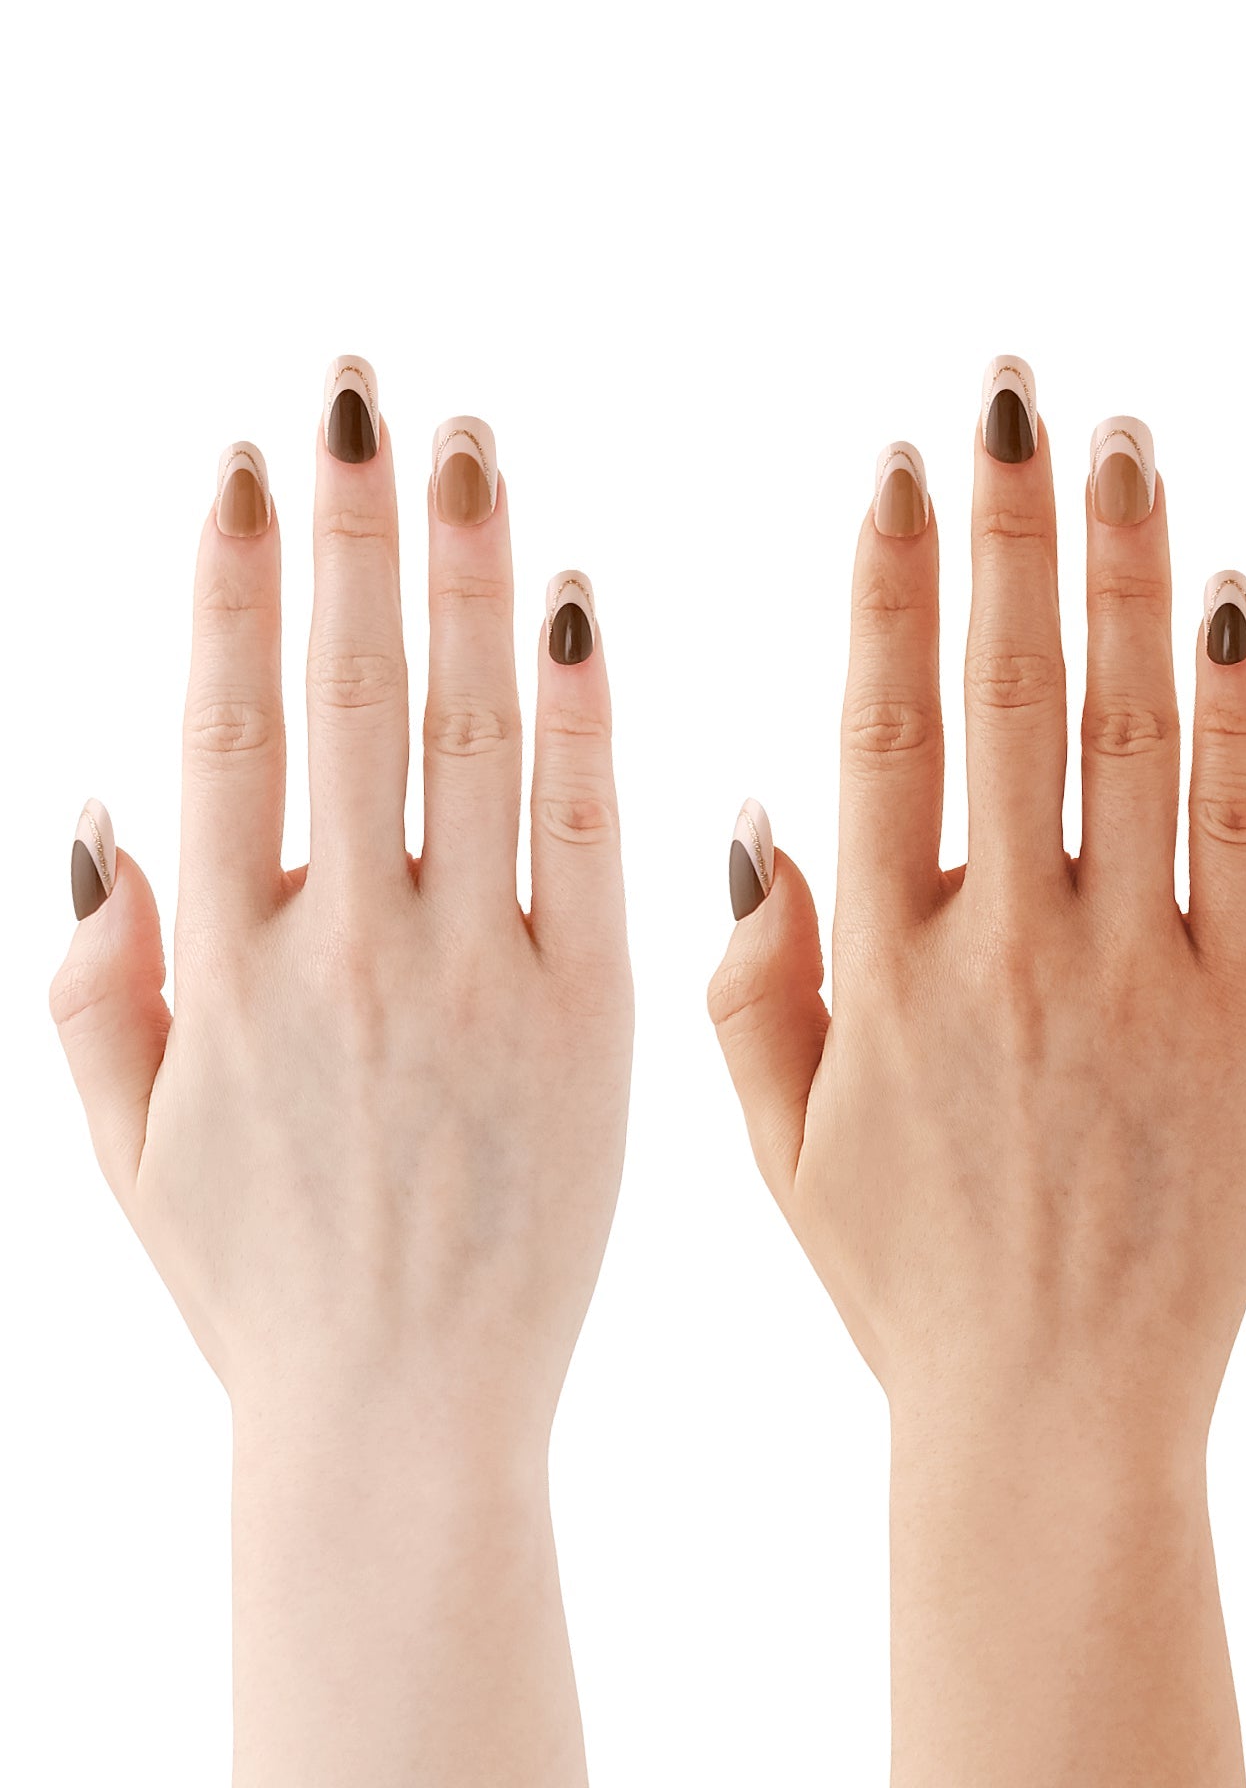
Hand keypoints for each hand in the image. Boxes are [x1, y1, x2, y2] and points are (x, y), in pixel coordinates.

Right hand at [50, 361, 631, 1786]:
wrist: (402, 1417)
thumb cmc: (263, 1282)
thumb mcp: (128, 1143)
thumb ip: (94, 974)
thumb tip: (93, 800)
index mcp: (220, 967)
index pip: (225, 725)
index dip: (233, 582)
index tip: (251, 460)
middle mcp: (342, 949)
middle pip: (345, 695)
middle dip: (352, 531)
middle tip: (365, 390)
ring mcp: (474, 977)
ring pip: (470, 739)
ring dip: (469, 581)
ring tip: (471, 451)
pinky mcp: (591, 1018)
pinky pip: (589, 839)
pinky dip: (585, 719)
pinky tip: (582, 605)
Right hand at [710, 362, 1245, 1785]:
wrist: (1059, 1427)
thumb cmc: (910, 1288)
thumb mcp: (780, 1148)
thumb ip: (755, 976)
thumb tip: (755, 804)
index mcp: (878, 971)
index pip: (882, 726)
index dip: (891, 583)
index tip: (906, 464)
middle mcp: (1003, 951)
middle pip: (1009, 693)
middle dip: (1008, 526)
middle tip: (1016, 392)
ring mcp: (1138, 982)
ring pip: (1132, 736)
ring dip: (1125, 574)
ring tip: (1121, 443)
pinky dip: (1243, 715)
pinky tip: (1236, 597)